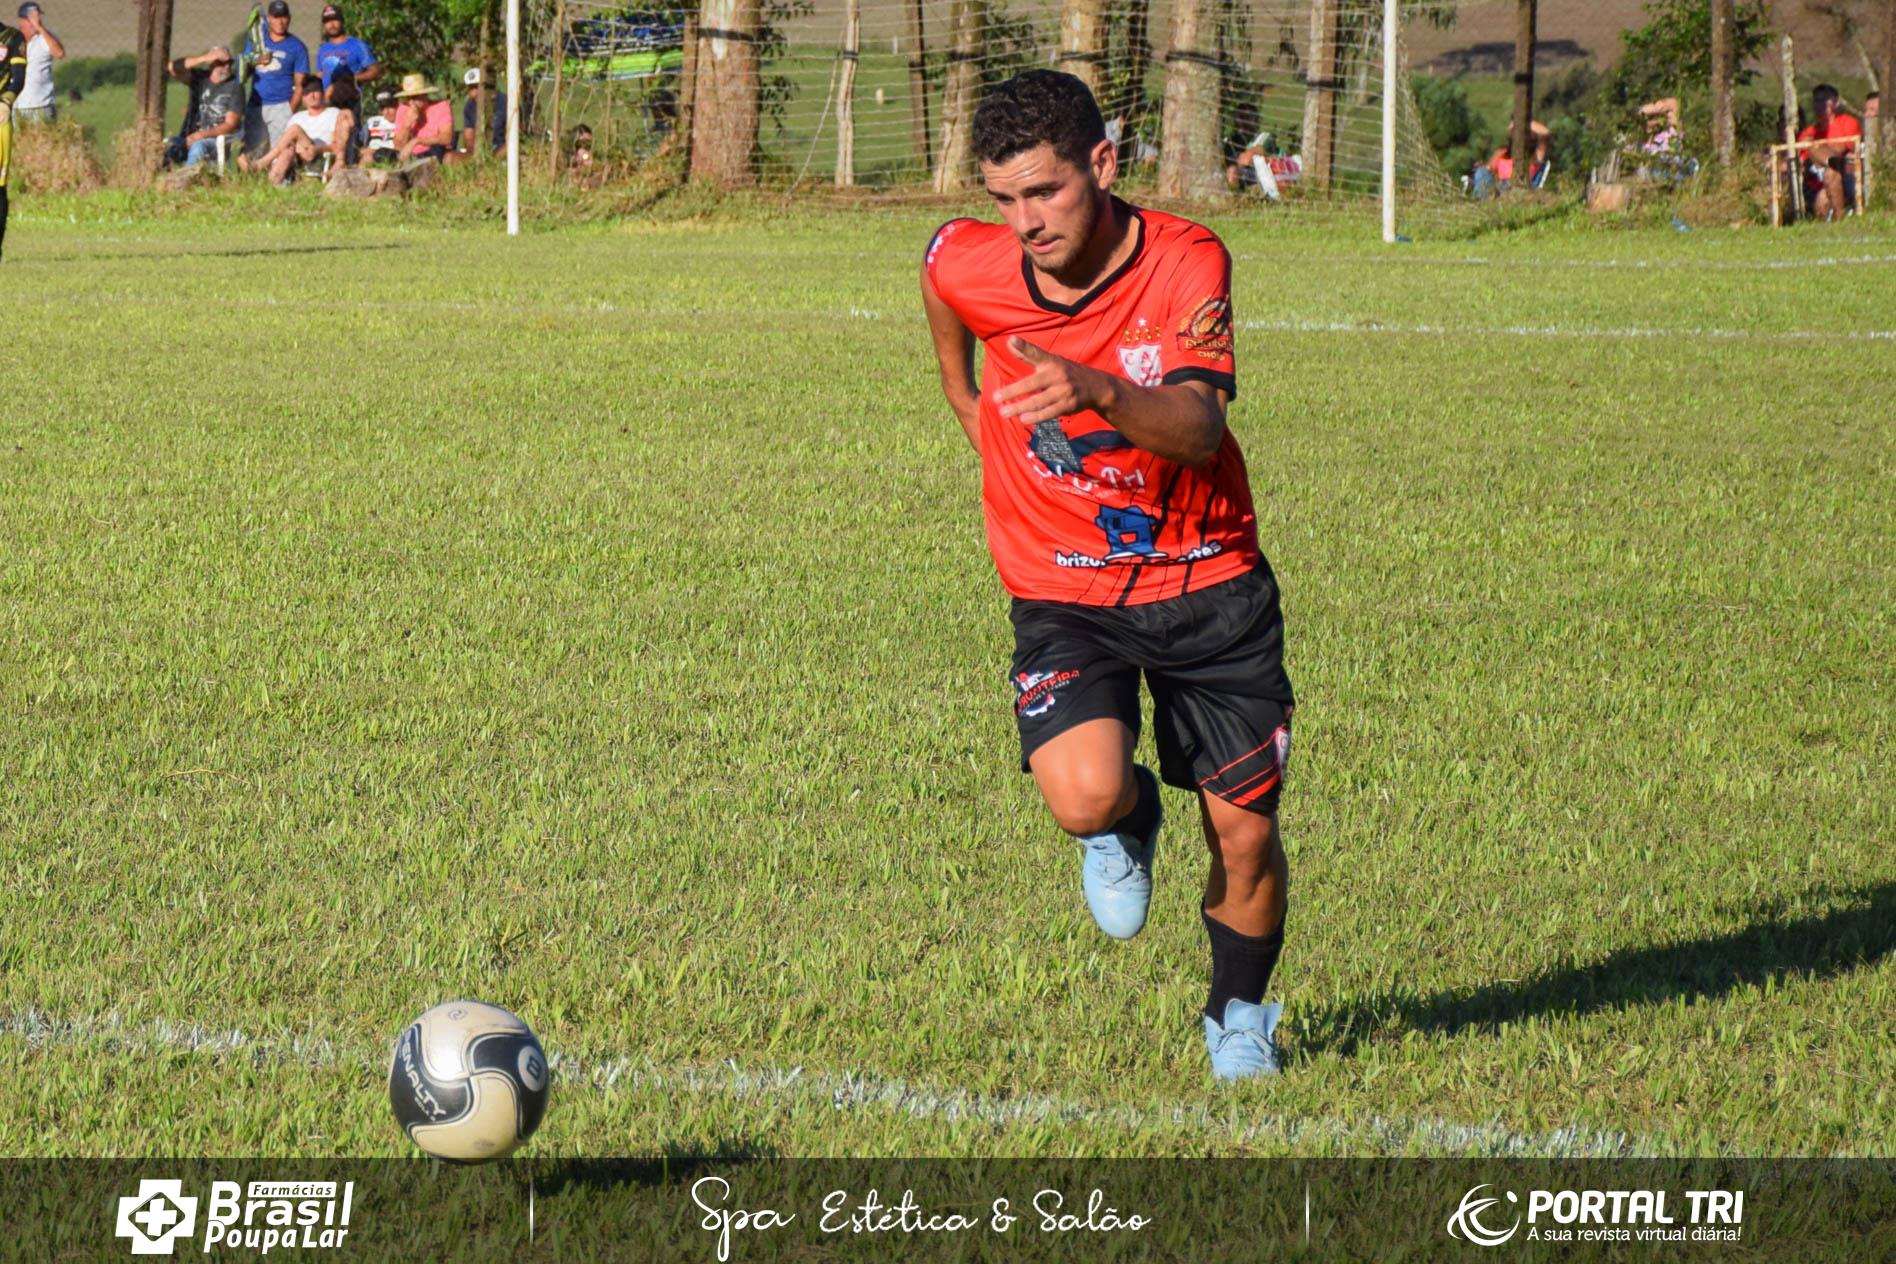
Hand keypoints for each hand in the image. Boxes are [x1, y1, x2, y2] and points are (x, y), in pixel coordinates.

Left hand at [992, 337, 1111, 424]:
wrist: (1095, 386)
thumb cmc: (1065, 372)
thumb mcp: (1050, 361)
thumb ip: (1028, 353)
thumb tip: (1009, 341)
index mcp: (1051, 362)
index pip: (1036, 353)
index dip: (1024, 346)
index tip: (1011, 339)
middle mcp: (1057, 375)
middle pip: (1032, 384)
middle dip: (1013, 391)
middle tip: (995, 397)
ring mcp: (1063, 391)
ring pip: (1038, 401)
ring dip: (1020, 408)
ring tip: (1004, 412)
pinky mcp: (1068, 405)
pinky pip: (1049, 412)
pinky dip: (1036, 417)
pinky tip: (1023, 419)